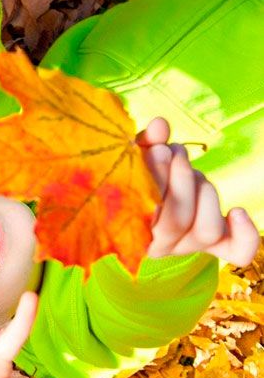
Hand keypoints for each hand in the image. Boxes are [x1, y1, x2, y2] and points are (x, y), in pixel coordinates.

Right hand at [139, 119, 258, 266]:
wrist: (148, 195)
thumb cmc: (137, 175)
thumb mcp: (134, 160)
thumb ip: (145, 145)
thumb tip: (161, 125)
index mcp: (133, 234)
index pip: (147, 217)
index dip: (158, 180)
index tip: (159, 149)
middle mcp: (161, 247)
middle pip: (179, 221)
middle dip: (181, 178)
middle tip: (175, 151)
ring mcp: (189, 246)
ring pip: (207, 229)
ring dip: (204, 192)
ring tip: (191, 170)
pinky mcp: (214, 243)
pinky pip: (238, 252)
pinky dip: (245, 234)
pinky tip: (238, 212)